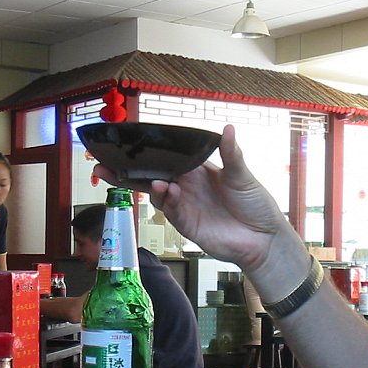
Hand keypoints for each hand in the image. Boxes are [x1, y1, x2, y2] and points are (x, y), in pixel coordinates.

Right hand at [94, 124, 309, 296]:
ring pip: (155, 193)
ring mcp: (184, 205)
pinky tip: (166, 189)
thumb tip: (228, 128)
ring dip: (147, 184)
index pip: (167, 157)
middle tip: (103, 164)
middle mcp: (186, 186)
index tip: (126, 143)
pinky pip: (170, 210)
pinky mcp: (186, 224)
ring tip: (151, 179)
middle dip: (127, 171)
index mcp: (197, 169)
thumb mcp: (243, 175)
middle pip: (151, 175)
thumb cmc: (256, 205)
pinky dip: (166, 199)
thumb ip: (232, 153)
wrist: (264, 239)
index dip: (147, 151)